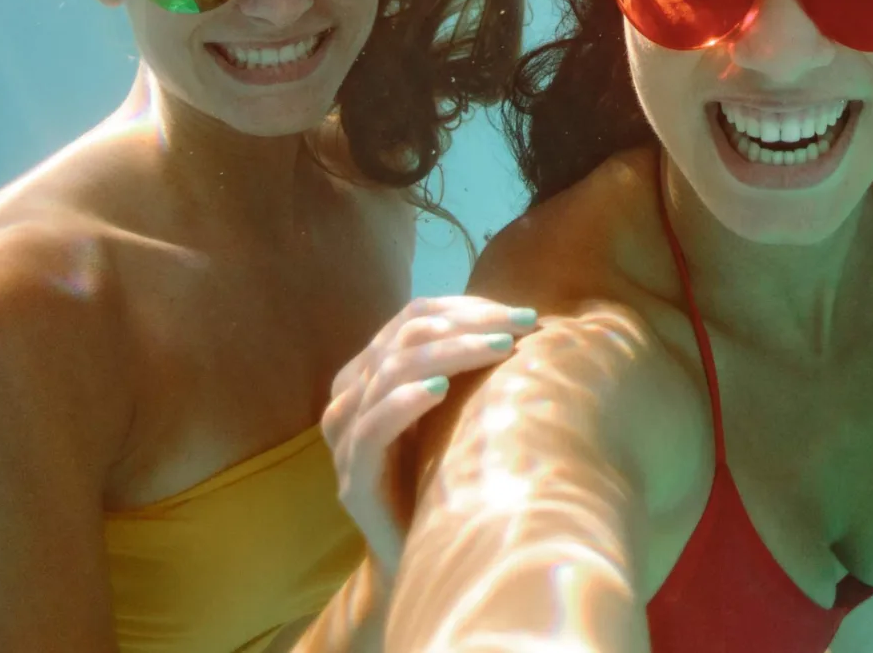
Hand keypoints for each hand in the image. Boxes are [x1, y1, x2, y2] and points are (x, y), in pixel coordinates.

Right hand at [322, 296, 538, 572]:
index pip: (414, 317)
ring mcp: (345, 442)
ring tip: (499, 348)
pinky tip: (439, 388)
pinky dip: (403, 402)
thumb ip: (467, 369)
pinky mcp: (352, 484)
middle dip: (468, 324)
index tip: (522, 313)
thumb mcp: (458, 413)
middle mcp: (351, 399)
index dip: (466, 307)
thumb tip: (526, 318)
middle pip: (403, 337)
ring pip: (388, 373)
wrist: (425, 564)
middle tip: (522, 325)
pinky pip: (369, 430)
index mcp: (372, 374)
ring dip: (449, 352)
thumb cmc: (450, 480)